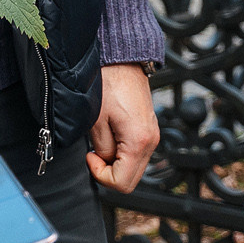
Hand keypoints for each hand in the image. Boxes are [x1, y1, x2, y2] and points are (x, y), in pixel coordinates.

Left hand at [87, 64, 158, 193]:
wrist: (123, 59)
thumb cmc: (109, 82)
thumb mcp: (96, 120)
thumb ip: (102, 148)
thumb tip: (104, 161)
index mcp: (139, 141)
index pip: (122, 183)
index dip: (101, 175)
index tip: (90, 156)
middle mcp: (151, 141)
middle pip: (130, 179)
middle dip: (109, 172)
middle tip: (94, 153)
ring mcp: (152, 135)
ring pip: (133, 167)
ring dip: (115, 161)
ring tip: (102, 139)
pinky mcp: (148, 128)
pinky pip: (136, 152)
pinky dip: (121, 151)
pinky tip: (110, 134)